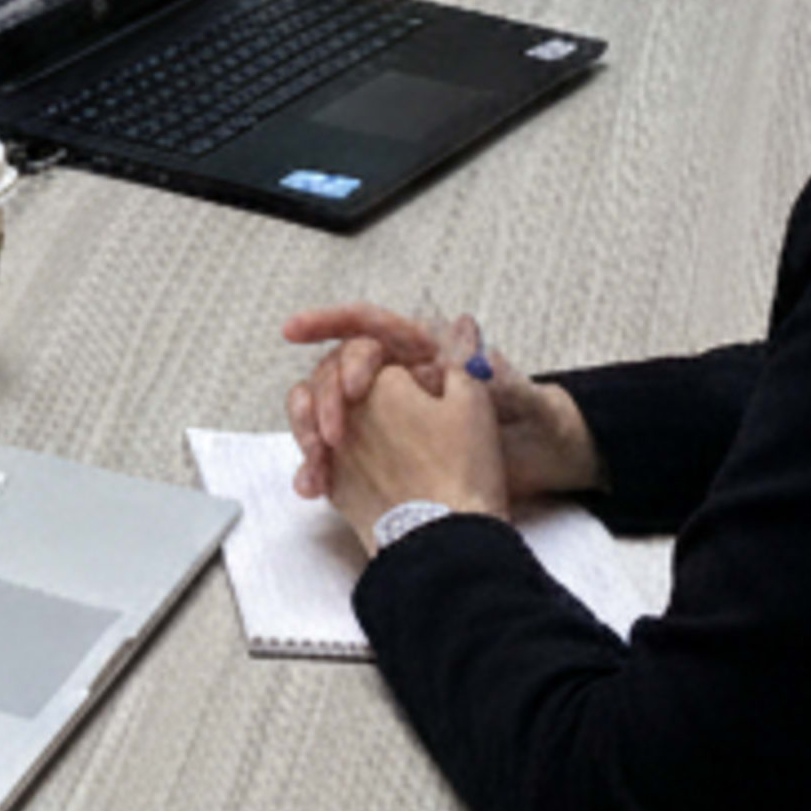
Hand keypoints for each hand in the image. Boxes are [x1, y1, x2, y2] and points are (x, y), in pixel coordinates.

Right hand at [281, 305, 595, 537]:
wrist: (518, 487)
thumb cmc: (513, 439)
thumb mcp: (504, 401)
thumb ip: (482, 366)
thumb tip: (464, 322)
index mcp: (418, 355)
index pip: (366, 327)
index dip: (328, 322)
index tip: (293, 330)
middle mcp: (392, 381)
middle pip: (334, 370)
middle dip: (324, 395)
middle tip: (333, 433)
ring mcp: (375, 419)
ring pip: (322, 410)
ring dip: (310, 431)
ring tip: (318, 461)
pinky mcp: (365, 455)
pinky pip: (327, 452)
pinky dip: (315, 466)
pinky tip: (313, 486)